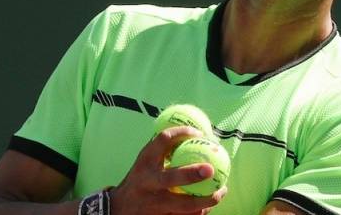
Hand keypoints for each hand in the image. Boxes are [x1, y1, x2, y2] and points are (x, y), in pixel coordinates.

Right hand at [109, 126, 227, 214]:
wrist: (119, 208)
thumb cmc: (140, 180)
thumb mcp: (145, 162)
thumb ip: (164, 150)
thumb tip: (195, 133)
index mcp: (145, 162)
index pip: (162, 140)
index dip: (181, 133)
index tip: (199, 133)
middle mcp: (148, 182)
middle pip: (171, 178)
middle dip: (191, 174)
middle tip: (210, 169)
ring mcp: (154, 204)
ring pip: (183, 205)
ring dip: (205, 200)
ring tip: (221, 191)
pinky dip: (199, 212)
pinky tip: (209, 206)